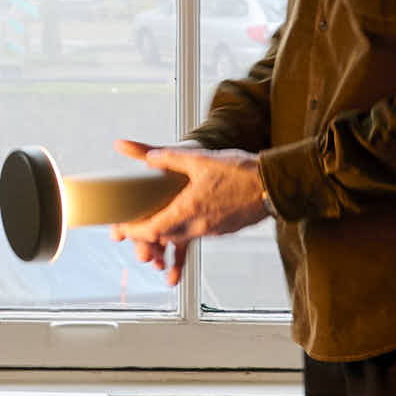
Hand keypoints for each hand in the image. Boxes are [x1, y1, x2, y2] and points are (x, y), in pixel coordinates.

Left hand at [110, 138, 270, 285]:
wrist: (274, 185)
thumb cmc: (239, 171)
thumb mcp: (201, 159)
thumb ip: (170, 158)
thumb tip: (147, 157)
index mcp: (188, 210)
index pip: (152, 230)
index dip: (133, 232)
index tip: (121, 229)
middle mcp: (198, 226)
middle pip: (163, 238)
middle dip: (145, 236)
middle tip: (131, 228)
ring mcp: (213, 231)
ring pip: (180, 238)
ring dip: (165, 236)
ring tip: (153, 227)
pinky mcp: (224, 230)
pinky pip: (197, 235)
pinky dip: (184, 232)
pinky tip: (184, 220)